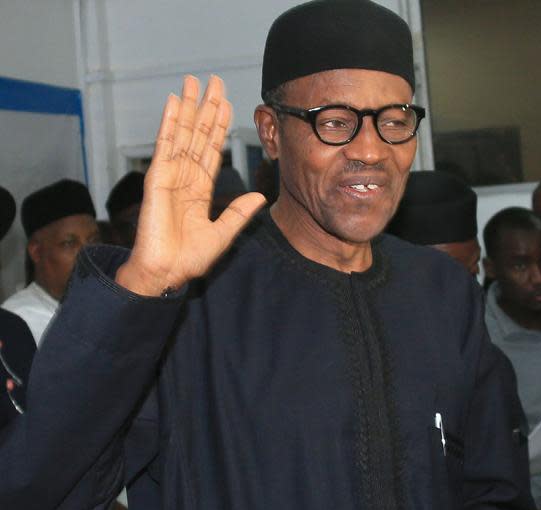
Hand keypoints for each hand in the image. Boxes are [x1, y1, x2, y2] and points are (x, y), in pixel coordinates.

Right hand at [116, 75, 265, 295]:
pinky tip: (174, 102)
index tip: (225, 104)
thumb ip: (239, 213)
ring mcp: (170, 175)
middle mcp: (185, 177)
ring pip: (182, 133)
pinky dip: (170, 122)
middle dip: (206, 108)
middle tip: (212, 81)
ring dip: (188, 107)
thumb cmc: (189, 259)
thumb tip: (259, 197)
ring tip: (193, 82)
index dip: (218, 127)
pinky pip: (165, 145)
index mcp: (200, 189)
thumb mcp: (224, 233)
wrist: (166, 272)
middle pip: (198, 135)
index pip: (212, 150)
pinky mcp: (157, 178)